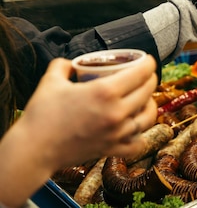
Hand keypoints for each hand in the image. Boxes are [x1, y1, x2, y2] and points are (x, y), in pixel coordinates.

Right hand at [21, 56, 157, 169]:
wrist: (33, 149)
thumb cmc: (41, 115)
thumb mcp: (51, 81)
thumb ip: (62, 66)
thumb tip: (70, 63)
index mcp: (105, 92)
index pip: (141, 73)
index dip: (149, 63)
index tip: (148, 61)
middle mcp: (116, 112)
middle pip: (147, 91)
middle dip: (150, 80)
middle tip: (146, 76)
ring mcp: (116, 133)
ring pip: (148, 117)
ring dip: (149, 105)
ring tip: (144, 100)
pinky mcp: (111, 149)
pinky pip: (137, 143)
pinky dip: (140, 135)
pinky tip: (136, 128)